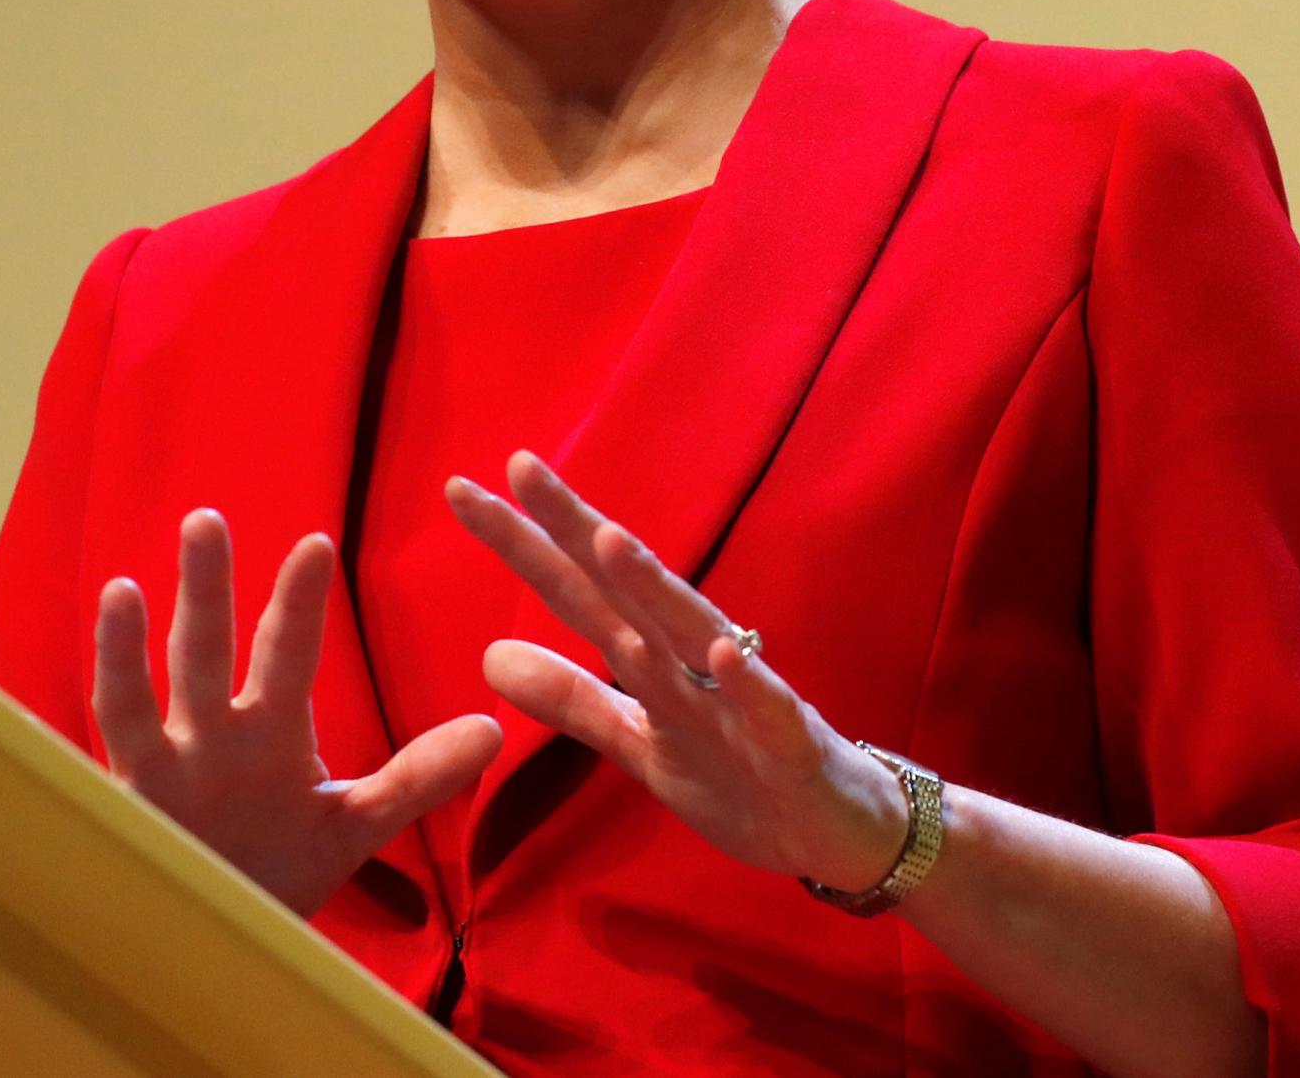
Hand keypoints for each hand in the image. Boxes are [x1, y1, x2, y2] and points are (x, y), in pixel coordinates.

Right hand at [93, 507, 502, 916]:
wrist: (221, 943)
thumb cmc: (281, 866)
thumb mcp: (354, 821)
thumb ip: (417, 777)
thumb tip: (492, 731)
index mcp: (269, 728)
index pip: (288, 653)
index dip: (299, 603)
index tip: (317, 544)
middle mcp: (210, 736)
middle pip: (206, 653)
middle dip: (207, 592)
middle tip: (207, 520)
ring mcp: (161, 774)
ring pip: (136, 702)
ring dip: (126, 650)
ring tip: (121, 591)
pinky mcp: (124, 819)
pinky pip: (93, 778)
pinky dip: (64, 747)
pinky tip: (32, 716)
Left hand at [446, 451, 908, 892]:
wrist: (838, 833)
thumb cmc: (738, 774)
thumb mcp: (640, 740)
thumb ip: (571, 699)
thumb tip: (487, 654)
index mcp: (651, 655)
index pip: (574, 588)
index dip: (522, 542)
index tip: (461, 491)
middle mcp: (690, 659)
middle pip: (620, 587)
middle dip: (572, 526)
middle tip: (520, 465)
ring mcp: (741, 698)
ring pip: (689, 632)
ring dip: (650, 585)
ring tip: (604, 537)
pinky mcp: (789, 744)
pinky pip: (767, 708)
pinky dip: (745, 680)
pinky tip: (718, 651)